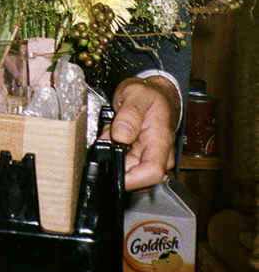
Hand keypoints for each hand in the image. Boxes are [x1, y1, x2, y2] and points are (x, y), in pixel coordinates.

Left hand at [106, 76, 179, 190]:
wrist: (155, 92)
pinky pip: (123, 162)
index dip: (132, 179)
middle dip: (116, 161)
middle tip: (110, 137)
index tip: (113, 171)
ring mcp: (149, 157)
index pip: (152, 173)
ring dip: (113, 155)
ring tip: (114, 132)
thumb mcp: (135, 94)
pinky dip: (113, 151)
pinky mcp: (140, 157)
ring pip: (126, 169)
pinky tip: (115, 137)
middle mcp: (159, 154)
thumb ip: (129, 113)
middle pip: (136, 176)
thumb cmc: (149, 93)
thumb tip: (121, 136)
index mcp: (160, 141)